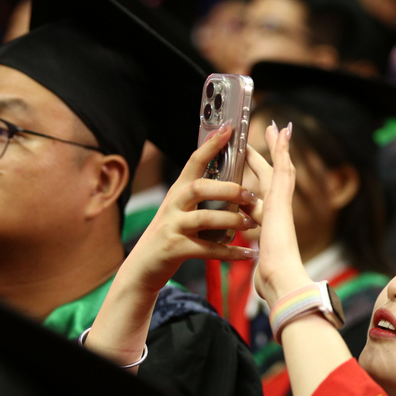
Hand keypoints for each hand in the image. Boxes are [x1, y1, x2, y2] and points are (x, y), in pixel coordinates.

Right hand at [121, 124, 258, 294]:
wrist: (143, 266)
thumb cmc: (170, 235)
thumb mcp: (180, 210)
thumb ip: (200, 197)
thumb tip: (230, 182)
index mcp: (178, 191)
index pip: (194, 162)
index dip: (211, 145)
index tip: (229, 128)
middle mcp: (173, 205)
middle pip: (199, 188)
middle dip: (228, 189)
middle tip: (251, 195)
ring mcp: (172, 227)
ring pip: (205, 218)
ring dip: (232, 220)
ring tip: (252, 224)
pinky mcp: (175, 249)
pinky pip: (207, 249)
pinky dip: (230, 252)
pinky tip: (249, 254)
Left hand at [253, 121, 312, 303]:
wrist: (282, 280)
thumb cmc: (273, 278)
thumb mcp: (263, 261)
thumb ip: (263, 257)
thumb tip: (262, 270)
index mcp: (272, 221)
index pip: (267, 191)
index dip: (263, 173)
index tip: (258, 160)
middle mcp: (280, 210)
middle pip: (278, 175)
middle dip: (275, 154)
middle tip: (273, 132)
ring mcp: (283, 204)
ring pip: (283, 169)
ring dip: (280, 148)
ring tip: (277, 127)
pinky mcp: (282, 201)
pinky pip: (283, 170)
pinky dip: (283, 151)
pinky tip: (282, 134)